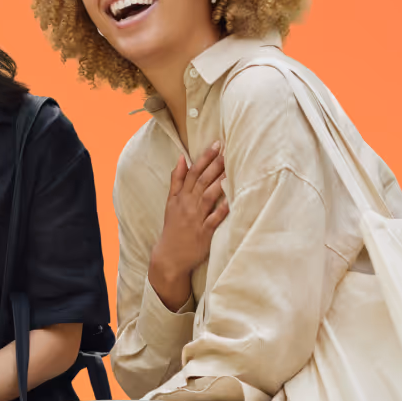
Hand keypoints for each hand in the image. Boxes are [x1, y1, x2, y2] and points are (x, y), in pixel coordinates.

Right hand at [152, 141, 228, 280]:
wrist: (169, 256)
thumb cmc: (173, 227)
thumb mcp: (170, 202)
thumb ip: (177, 180)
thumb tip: (182, 158)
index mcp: (181, 196)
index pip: (193, 172)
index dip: (205, 157)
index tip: (217, 144)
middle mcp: (188, 205)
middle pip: (202, 181)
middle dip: (215, 164)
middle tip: (227, 149)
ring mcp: (196, 218)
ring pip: (208, 196)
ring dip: (219, 182)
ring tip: (231, 168)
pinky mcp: (204, 233)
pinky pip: (214, 219)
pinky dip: (221, 209)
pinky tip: (231, 200)